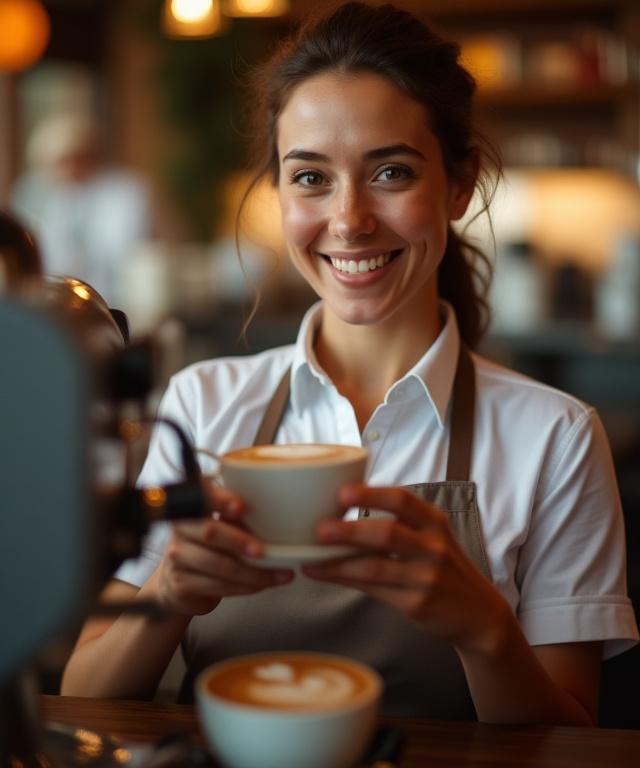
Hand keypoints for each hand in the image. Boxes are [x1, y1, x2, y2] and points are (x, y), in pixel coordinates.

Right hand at [153, 479, 292, 615]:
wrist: (179, 585)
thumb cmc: (209, 548)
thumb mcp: (220, 525)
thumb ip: (236, 516)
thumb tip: (274, 514)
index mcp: (192, 506)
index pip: (202, 496)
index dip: (221, 500)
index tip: (242, 506)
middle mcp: (180, 528)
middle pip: (211, 532)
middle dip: (241, 541)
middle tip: (263, 551)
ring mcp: (177, 557)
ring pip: (219, 564)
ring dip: (252, 572)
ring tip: (277, 574)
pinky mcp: (182, 583)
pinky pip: (217, 586)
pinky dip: (244, 587)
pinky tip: (260, 585)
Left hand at [301, 484, 508, 653]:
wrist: (479, 614)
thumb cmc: (445, 568)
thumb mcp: (434, 537)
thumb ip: (402, 522)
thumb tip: (347, 506)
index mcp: (435, 522)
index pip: (402, 500)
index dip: (371, 494)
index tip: (342, 492)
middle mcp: (433, 547)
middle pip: (387, 534)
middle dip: (350, 530)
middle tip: (320, 529)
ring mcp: (425, 577)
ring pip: (375, 567)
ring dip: (338, 562)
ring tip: (310, 557)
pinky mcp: (416, 603)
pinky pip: (373, 589)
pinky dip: (344, 580)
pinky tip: (323, 573)